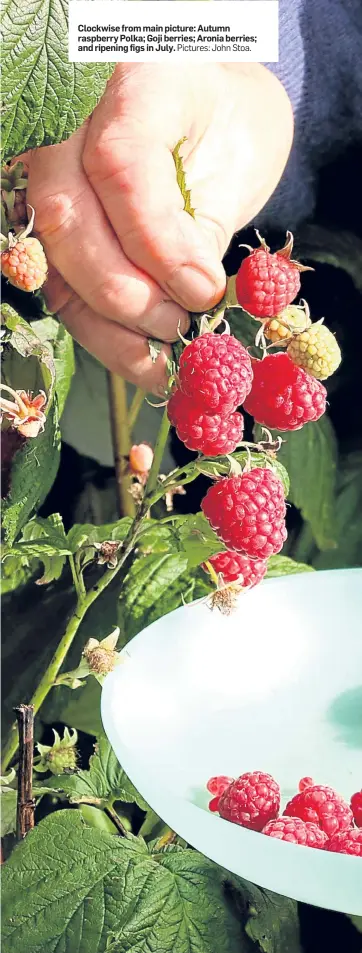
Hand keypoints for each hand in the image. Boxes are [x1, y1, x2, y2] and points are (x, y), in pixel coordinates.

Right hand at [26, 63, 292, 392]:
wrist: (206, 110)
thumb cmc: (229, 127)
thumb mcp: (241, 156)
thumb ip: (203, 224)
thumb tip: (191, 303)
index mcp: (130, 80)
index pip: (120, 164)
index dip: (157, 241)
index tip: (203, 290)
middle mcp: (67, 120)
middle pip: (65, 216)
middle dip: (124, 292)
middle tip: (180, 326)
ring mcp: (45, 171)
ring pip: (51, 259)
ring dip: (108, 324)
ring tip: (165, 353)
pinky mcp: (44, 224)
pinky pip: (59, 285)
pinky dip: (100, 333)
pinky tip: (143, 359)